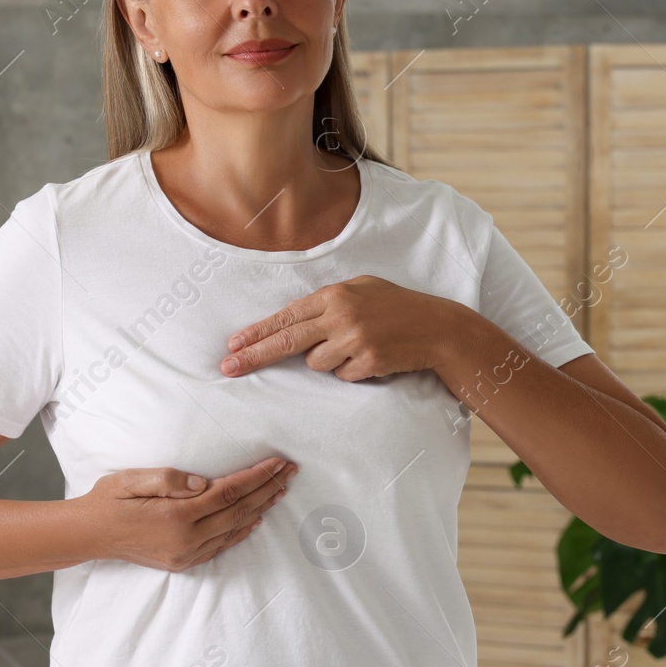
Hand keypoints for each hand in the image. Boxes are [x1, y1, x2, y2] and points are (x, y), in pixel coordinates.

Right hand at [82, 456, 297, 570]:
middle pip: (239, 512)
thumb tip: (203, 483)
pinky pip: (221, 546)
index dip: (257, 477)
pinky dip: (242, 531)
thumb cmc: (109, 500)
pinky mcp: (183, 562)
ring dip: (261, 508)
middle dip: (268, 489)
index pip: (228, 493)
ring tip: (281, 490)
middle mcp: (186, 540)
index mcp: (176, 517)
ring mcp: (185, 555)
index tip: (278, 462)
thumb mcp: (131, 480)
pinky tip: (255, 518)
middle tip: (290, 471)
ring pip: (234, 529)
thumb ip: (168, 480)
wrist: (89, 534)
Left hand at [221, 274, 464, 381]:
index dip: (258, 332)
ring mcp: (354, 340)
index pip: (287, 316)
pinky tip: (373, 357)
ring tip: (358, 347)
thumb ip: (329, 301)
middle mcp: (341, 316)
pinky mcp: (367, 362)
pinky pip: (342, 376)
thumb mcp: (362, 289)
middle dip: (254, 356)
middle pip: (287, 341)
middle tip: (228, 368)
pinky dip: (353, 371)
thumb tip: (294, 319)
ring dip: (330, 361)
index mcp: (336, 294)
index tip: (233, 345)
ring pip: (316, 364)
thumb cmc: (397, 307)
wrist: (437, 327)